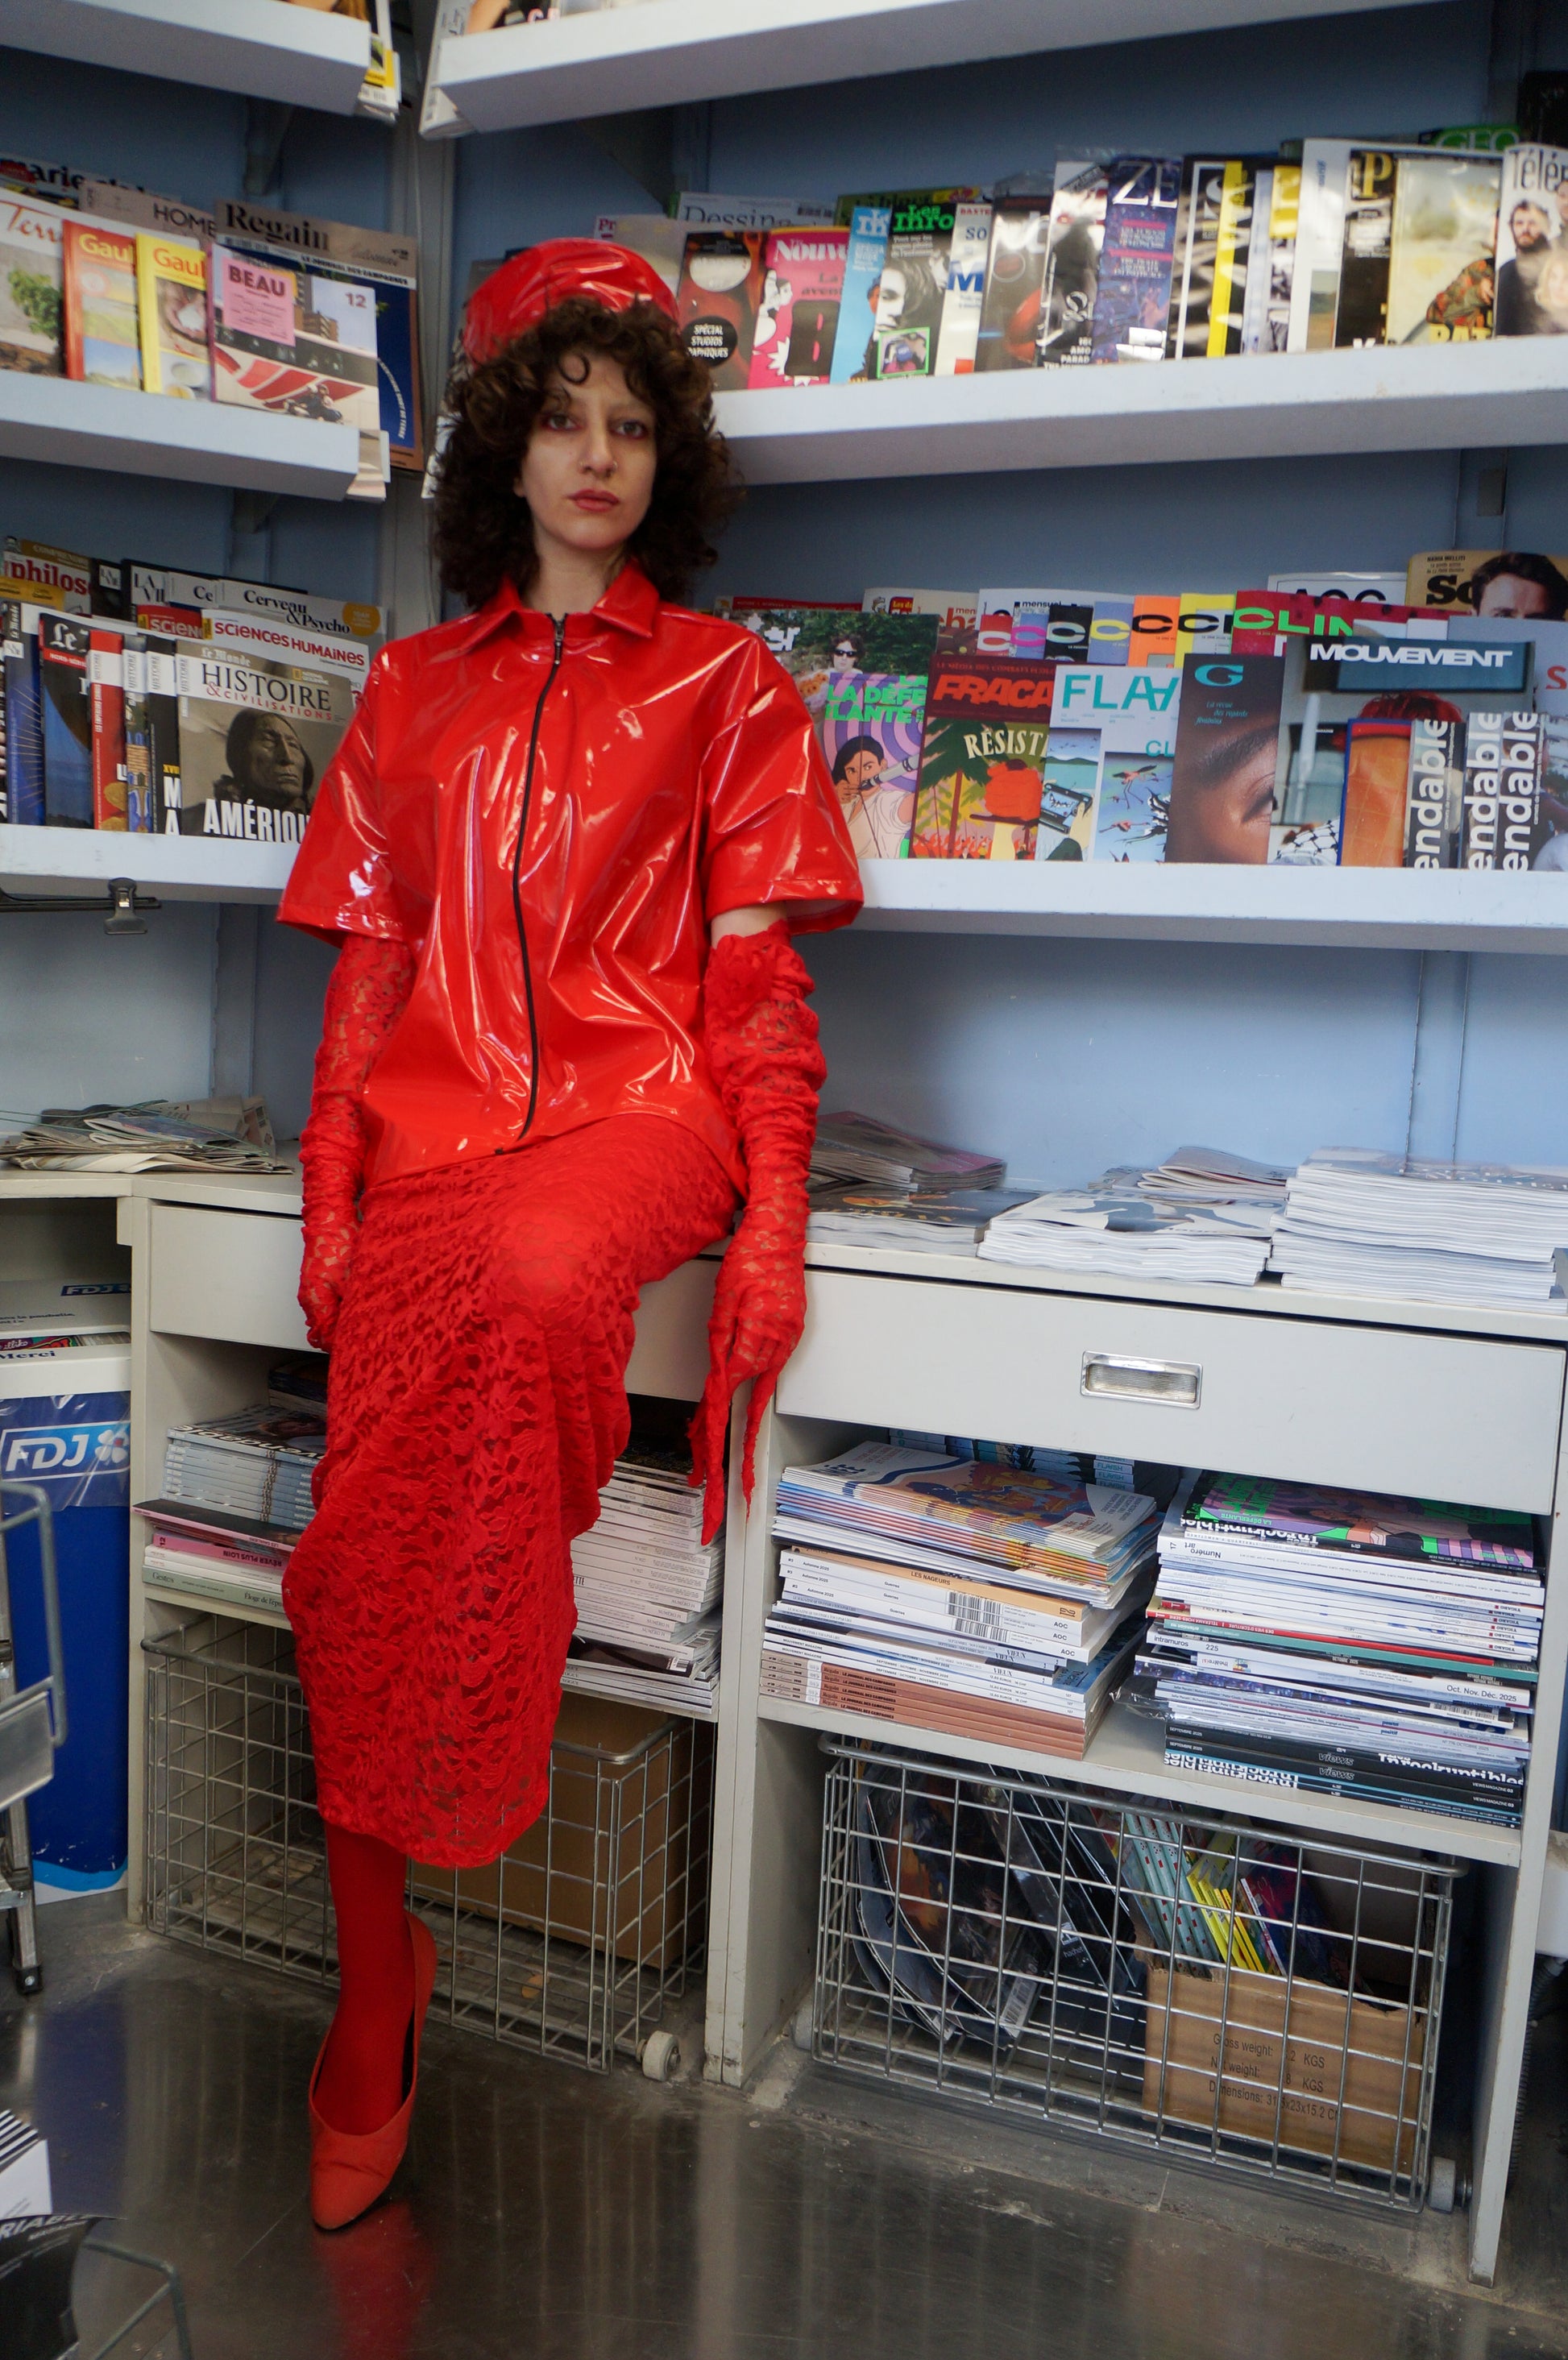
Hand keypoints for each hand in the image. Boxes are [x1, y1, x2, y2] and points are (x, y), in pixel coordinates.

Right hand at [299, 1215, 354, 1352]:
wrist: (330, 1221)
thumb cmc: (339, 1245)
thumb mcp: (352, 1280)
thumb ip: (354, 1307)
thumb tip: (363, 1328)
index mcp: (315, 1301)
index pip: (325, 1338)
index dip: (342, 1344)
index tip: (360, 1345)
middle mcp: (309, 1300)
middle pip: (322, 1333)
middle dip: (341, 1337)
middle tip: (364, 1335)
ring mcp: (312, 1292)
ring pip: (324, 1320)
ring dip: (340, 1323)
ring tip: (362, 1320)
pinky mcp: (317, 1285)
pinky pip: (326, 1307)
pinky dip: (338, 1311)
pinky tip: (353, 1305)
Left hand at [690, 1203, 806, 1544]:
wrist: (783, 1231)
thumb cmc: (749, 1259)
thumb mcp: (722, 1306)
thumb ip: (719, 1351)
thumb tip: (713, 1393)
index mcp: (751, 1350)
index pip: (724, 1417)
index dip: (713, 1458)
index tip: (707, 1490)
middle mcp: (771, 1357)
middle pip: (742, 1427)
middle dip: (729, 1477)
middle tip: (717, 1515)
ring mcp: (783, 1352)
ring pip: (751, 1410)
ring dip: (734, 1448)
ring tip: (716, 1483)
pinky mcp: (786, 1343)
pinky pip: (763, 1388)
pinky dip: (748, 1414)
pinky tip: (736, 1431)